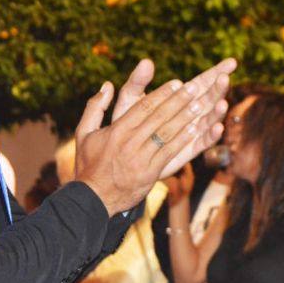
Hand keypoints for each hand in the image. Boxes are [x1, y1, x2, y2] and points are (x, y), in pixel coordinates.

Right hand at [73, 58, 235, 214]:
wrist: (93, 199)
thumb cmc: (88, 165)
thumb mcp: (84, 133)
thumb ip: (95, 107)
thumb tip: (106, 85)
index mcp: (117, 131)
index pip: (144, 107)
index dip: (162, 94)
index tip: (176, 83)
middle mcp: (130, 142)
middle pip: (158, 117)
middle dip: (178, 101)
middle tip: (194, 88)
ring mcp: (141, 159)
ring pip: (167, 134)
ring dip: (184, 119)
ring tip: (199, 106)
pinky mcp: (150, 173)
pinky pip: (169, 153)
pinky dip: (182, 140)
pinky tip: (195, 130)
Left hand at [112, 59, 236, 177]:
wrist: (123, 156)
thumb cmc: (127, 124)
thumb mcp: (130, 100)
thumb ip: (137, 82)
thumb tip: (146, 61)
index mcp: (179, 98)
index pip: (202, 82)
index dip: (216, 72)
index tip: (232, 62)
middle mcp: (189, 114)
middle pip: (209, 98)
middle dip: (219, 88)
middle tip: (226, 78)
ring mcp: (190, 132)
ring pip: (209, 119)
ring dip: (217, 112)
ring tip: (223, 103)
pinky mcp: (187, 150)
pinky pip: (202, 143)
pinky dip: (211, 136)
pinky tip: (217, 128)